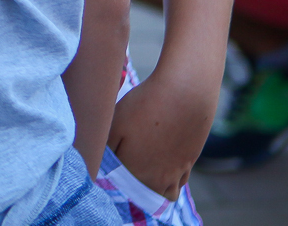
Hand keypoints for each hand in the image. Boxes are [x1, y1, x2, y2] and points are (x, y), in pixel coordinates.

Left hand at [107, 71, 214, 199]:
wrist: (185, 94)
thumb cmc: (145, 106)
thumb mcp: (114, 123)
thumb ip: (104, 148)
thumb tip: (97, 161)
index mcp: (134, 173)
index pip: (118, 185)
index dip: (111, 173)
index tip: (108, 158)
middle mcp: (156, 180)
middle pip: (140, 193)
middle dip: (132, 183)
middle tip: (125, 159)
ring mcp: (176, 174)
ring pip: (164, 193)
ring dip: (153, 185)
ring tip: (144, 163)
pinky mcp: (189, 164)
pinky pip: (178, 182)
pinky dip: (171, 177)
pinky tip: (161, 159)